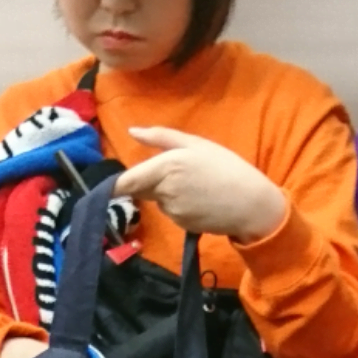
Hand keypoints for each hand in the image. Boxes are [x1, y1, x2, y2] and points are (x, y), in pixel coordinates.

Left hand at [115, 128, 286, 243]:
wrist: (252, 203)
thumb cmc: (226, 167)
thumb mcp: (196, 144)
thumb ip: (161, 137)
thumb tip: (132, 132)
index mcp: (165, 166)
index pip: (127, 181)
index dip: (114, 184)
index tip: (105, 184)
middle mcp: (164, 192)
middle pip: (141, 189)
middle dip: (149, 182)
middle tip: (178, 173)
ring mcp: (172, 211)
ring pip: (158, 200)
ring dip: (167, 193)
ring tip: (196, 185)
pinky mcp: (181, 225)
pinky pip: (172, 213)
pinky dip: (180, 207)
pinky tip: (201, 200)